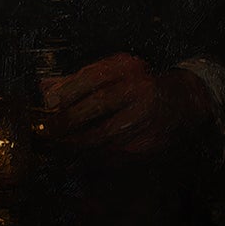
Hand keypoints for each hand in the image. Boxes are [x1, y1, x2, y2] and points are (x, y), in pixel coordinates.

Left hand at [41, 54, 210, 157]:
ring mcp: (149, 116)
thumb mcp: (111, 74)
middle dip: (70, 121)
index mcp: (128, 68)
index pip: (93, 78)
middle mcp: (141, 88)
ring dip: (80, 143)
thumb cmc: (138, 85)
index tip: (49, 106)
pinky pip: (119, 152)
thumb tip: (44, 90)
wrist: (180, 101)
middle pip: (99, 103)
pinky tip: (84, 157)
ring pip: (107, 133)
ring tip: (62, 146)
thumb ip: (77, 81)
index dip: (68, 93)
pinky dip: (98, 157)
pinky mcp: (152, 140)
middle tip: (50, 132)